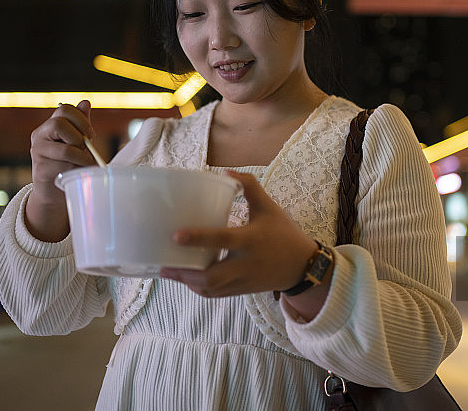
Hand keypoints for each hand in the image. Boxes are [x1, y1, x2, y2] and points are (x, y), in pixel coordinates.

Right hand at [25, 100, 96, 240]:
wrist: (53, 190)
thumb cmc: (68, 162)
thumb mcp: (78, 141)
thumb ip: (81, 123)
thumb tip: (85, 102)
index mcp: (49, 125)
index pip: (64, 108)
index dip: (81, 119)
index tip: (90, 133)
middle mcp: (40, 135)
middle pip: (59, 124)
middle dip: (79, 135)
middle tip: (86, 146)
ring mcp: (38, 152)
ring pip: (66, 149)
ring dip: (81, 156)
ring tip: (85, 162)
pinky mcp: (40, 170)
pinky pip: (65, 167)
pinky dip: (77, 169)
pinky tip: (78, 172)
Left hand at [159, 172, 320, 298]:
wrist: (303, 266)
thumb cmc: (284, 233)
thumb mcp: (269, 207)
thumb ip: (250, 187)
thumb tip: (226, 173)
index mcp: (251, 240)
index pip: (222, 240)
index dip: (198, 238)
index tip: (176, 235)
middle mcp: (246, 263)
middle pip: (211, 276)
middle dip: (185, 273)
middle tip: (164, 264)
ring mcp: (243, 280)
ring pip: (211, 289)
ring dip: (188, 283)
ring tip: (168, 271)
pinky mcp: (242, 290)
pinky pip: (216, 294)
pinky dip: (199, 288)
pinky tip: (187, 278)